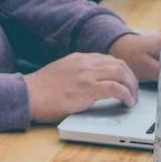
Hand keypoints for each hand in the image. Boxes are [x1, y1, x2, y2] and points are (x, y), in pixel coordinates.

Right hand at [23, 52, 138, 123]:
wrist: (27, 94)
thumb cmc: (40, 90)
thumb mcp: (60, 73)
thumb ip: (76, 73)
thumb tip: (90, 83)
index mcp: (78, 58)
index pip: (108, 59)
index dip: (122, 71)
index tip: (125, 81)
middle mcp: (85, 63)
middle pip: (119, 64)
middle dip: (130, 78)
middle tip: (133, 91)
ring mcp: (86, 74)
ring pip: (121, 73)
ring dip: (131, 86)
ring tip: (132, 98)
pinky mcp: (87, 89)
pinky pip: (115, 88)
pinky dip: (125, 95)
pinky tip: (126, 102)